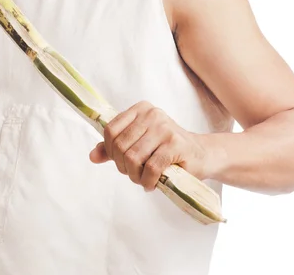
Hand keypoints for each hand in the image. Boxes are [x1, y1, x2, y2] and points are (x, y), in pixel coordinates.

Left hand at [89, 101, 209, 190]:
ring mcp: (164, 128)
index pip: (111, 130)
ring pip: (133, 157)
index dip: (110, 150)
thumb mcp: (138, 143)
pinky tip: (151, 185)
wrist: (201, 154)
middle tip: (133, 174)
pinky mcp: (175, 145)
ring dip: (135, 176)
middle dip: (123, 166)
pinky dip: (147, 181)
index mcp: (140, 109)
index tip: (119, 162)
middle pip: (120, 145)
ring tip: (142, 180)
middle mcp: (151, 114)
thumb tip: (92, 156)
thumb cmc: (166, 149)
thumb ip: (114, 148)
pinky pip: (151, 167)